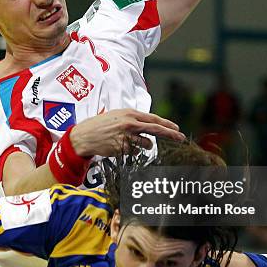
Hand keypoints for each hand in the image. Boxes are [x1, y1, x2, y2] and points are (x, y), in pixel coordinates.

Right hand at [69, 108, 184, 156]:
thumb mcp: (118, 115)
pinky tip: (120, 147)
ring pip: (146, 144)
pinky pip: (135, 153)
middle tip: (181, 138)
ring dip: (144, 145)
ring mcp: (126, 137)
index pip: (153, 119)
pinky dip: (131, 151)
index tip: (177, 129)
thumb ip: (134, 119)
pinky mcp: (122, 148)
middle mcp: (129, 124)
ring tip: (130, 142)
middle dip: (170, 134)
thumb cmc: (101, 125)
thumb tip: (151, 126)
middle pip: (155, 130)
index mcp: (129, 113)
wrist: (84, 136)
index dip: (167, 124)